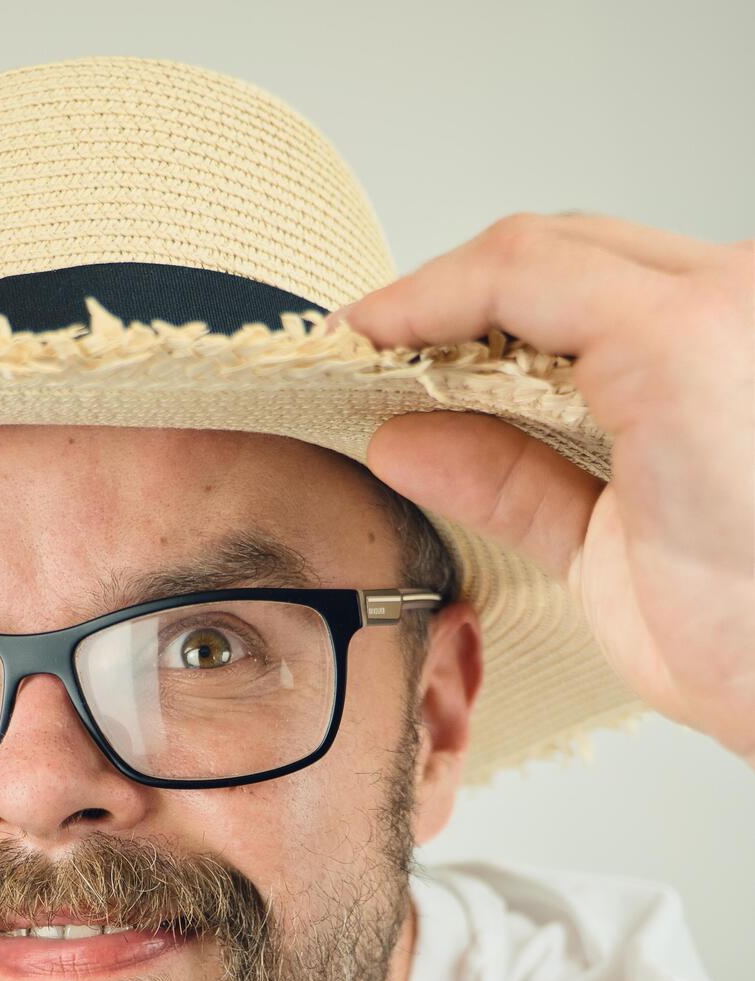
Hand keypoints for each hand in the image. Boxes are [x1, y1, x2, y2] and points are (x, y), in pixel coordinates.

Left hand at [327, 214, 754, 765]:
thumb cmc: (743, 633)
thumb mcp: (606, 542)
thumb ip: (517, 478)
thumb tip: (404, 441)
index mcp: (734, 346)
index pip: (596, 282)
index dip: (479, 305)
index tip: (386, 345)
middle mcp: (741, 300)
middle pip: (568, 255)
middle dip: (454, 298)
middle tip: (359, 346)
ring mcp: (718, 307)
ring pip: (541, 252)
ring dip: (436, 297)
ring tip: (360, 345)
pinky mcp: (678, 340)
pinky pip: (526, 278)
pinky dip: (437, 300)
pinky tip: (379, 335)